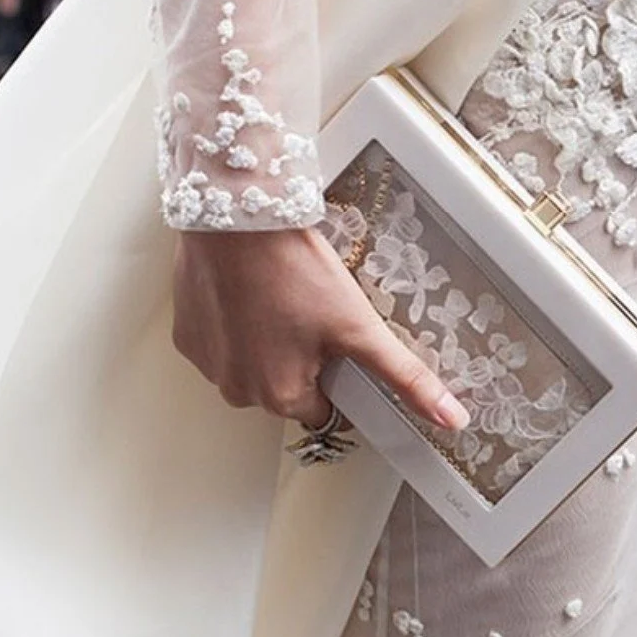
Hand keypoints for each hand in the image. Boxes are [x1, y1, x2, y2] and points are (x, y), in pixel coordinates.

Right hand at [172, 226, 470, 431]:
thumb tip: (449, 418)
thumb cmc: (293, 268)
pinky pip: (220, 339)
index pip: (323, 408)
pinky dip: (235, 321)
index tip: (336, 339)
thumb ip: (404, 377)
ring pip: (251, 363)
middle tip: (311, 309)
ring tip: (281, 293)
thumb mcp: (360, 326)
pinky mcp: (187, 333)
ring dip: (266, 338)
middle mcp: (238, 391)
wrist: (237, 218)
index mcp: (282, 397)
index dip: (336, 372)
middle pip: (285, 387)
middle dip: (301, 356)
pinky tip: (251, 289)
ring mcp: (208, 363)